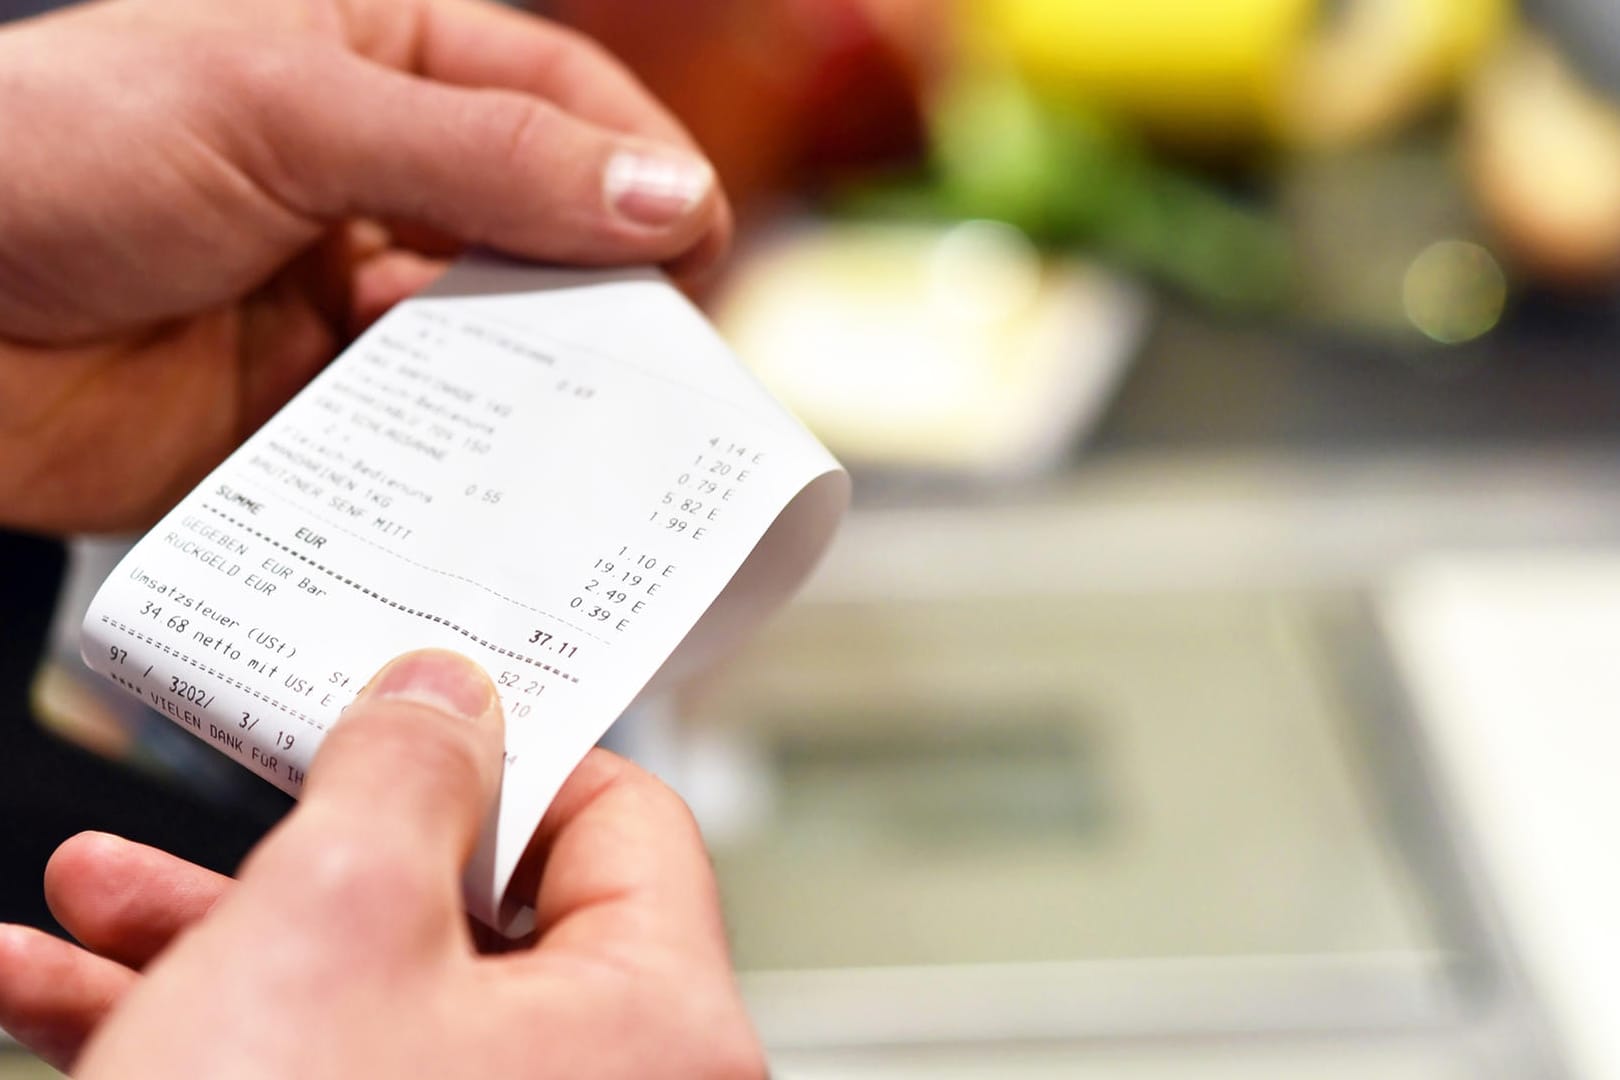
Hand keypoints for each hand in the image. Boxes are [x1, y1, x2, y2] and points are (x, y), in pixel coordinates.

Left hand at [0, 0, 730, 533]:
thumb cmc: (57, 154)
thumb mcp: (285, 106)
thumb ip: (485, 155)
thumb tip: (667, 194)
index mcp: (379, 61)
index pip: (560, 100)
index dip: (642, 166)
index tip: (695, 245)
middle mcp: (381, 181)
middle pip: (553, 231)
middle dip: (605, 288)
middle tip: (656, 356)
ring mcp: (353, 301)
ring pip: (503, 342)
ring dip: (542, 380)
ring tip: (574, 420)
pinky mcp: (322, 411)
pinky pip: (433, 439)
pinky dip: (469, 459)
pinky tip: (482, 471)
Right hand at [0, 650, 762, 1077]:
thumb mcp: (331, 920)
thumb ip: (404, 775)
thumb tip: (446, 697)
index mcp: (659, 1028)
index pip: (623, 826)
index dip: (507, 752)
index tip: (408, 717)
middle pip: (471, 918)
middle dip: (307, 855)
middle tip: (217, 802)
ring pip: (372, 1005)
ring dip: (220, 941)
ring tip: (91, 905)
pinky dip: (203, 1035)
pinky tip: (63, 1003)